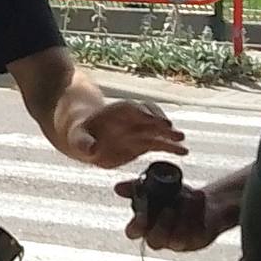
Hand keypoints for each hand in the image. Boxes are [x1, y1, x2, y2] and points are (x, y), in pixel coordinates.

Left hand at [68, 99, 186, 167]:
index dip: (140, 112)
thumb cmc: (80, 135)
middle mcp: (130, 119)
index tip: (150, 118)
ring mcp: (139, 130)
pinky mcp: (144, 143)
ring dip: (168, 134)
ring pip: (157, 130)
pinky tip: (183, 152)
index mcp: (115, 113)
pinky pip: (159, 142)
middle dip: (158, 121)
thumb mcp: (77, 137)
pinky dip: (170, 146)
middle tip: (169, 128)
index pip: (130, 108)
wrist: (85, 138)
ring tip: (181, 140)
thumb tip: (91, 149)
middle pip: (148, 116)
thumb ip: (83, 142)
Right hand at [117, 179, 218, 251]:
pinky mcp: (198, 240)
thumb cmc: (176, 198)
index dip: (136, 226)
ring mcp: (179, 242)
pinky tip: (198, 196)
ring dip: (182, 217)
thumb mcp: (156, 187)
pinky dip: (197, 211)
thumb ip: (136, 188)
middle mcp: (161, 237)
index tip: (141, 216)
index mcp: (146, 226)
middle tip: (169, 208)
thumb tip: (117, 188)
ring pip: (177, 239)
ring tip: (188, 197)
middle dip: (161, 225)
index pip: (134, 232)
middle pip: (154, 241)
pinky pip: (196, 231)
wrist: (205, 201)